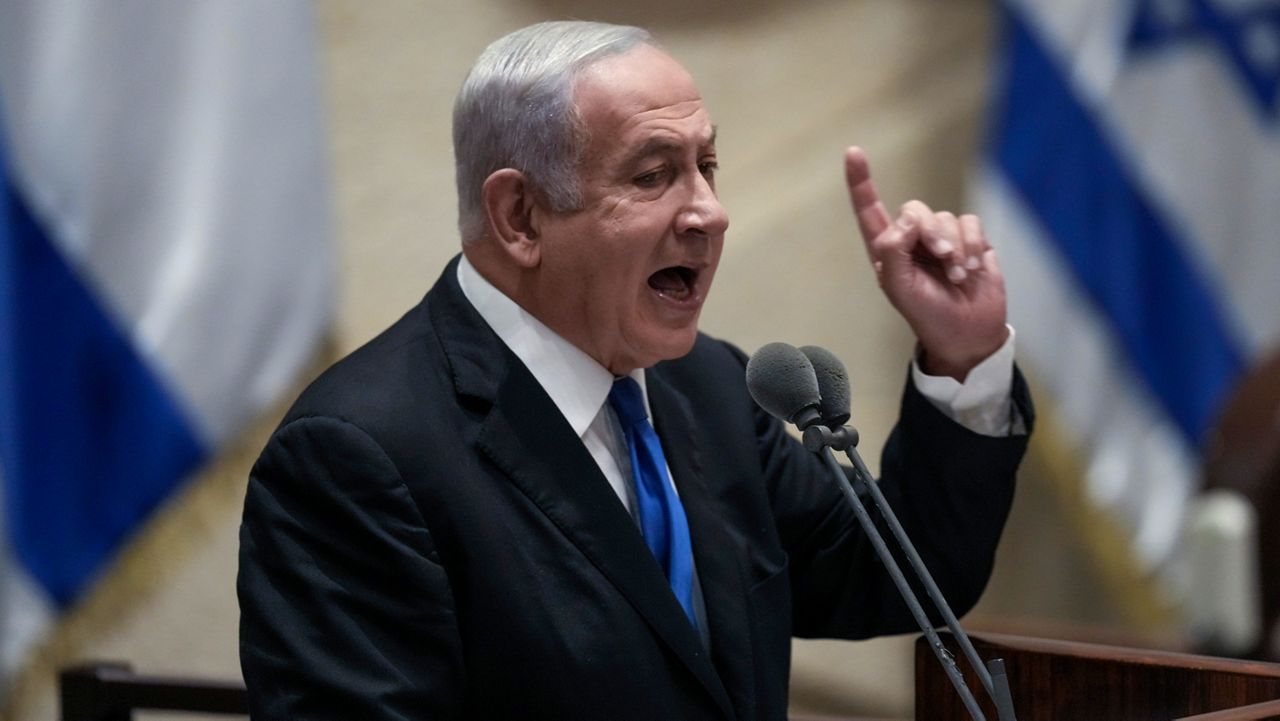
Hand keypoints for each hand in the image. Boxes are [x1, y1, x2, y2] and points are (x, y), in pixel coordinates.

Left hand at [844, 146, 1008, 380]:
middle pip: (915, 209)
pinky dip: (973, 243)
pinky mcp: (970, 239)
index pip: (869, 211)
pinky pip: (970, 221)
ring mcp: (942, 238)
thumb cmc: (928, 315)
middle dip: (930, 233)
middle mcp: (911, 240)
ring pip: (945, 216)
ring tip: (957, 275)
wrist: (968, 333)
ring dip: (955, 247)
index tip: (853, 153)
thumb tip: (908, 218)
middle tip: (941, 258)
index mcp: (887, 250)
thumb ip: (894, 249)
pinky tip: (973, 267)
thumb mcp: (900, 289)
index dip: (861, 183)